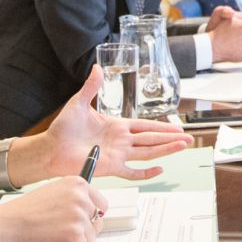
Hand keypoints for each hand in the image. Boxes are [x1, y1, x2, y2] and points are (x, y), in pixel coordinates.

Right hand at [0, 177, 105, 241]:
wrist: (0, 229)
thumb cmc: (19, 215)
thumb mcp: (49, 194)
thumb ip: (71, 199)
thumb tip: (91, 211)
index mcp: (76, 183)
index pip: (101, 203)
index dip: (89, 216)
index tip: (77, 221)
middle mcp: (81, 197)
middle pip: (98, 222)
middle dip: (83, 231)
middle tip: (57, 231)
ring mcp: (79, 218)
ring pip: (91, 238)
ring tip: (51, 236)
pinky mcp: (75, 238)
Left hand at [18, 65, 192, 181]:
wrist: (51, 148)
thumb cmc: (63, 128)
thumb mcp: (78, 103)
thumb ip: (91, 87)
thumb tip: (98, 68)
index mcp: (117, 125)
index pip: (146, 126)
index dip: (162, 127)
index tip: (178, 127)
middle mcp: (121, 140)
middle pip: (152, 139)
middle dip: (171, 138)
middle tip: (189, 139)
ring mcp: (118, 155)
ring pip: (148, 153)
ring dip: (165, 150)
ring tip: (183, 147)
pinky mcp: (111, 167)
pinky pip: (132, 172)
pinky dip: (146, 173)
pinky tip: (159, 170)